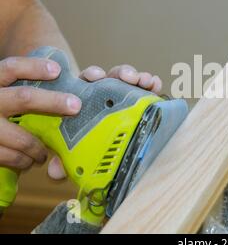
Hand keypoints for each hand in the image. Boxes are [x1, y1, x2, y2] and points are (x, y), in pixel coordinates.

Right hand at [0, 57, 80, 171]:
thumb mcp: (5, 93)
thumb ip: (34, 86)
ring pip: (21, 136)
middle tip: (76, 106)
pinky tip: (29, 160)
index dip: (34, 67)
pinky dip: (22, 160)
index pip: (11, 68)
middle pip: (23, 97)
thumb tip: (89, 76)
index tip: (58, 70)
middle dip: (52, 102)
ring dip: (39, 145)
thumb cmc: (0, 110)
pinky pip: (8, 156)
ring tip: (47, 151)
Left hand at [48, 64, 162, 179]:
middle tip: (127, 78)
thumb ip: (63, 158)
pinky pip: (145, 88)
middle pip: (111, 76)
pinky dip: (151, 84)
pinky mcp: (138, 97)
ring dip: (138, 77)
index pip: (87, 80)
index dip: (93, 74)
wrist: (102, 149)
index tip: (97, 76)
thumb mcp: (72, 149)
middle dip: (120, 73)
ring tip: (145, 82)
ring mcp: (122, 93)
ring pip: (130, 80)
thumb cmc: (81, 142)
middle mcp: (104, 92)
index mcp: (84, 97)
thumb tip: (55, 171)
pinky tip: (156, 84)